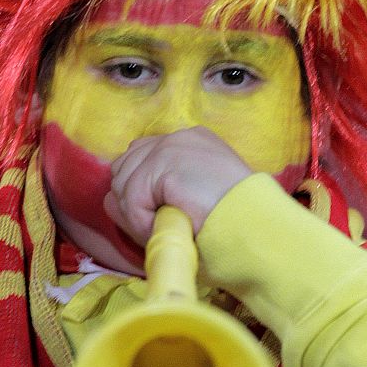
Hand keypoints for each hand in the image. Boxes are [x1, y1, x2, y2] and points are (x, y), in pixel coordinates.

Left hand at [103, 126, 252, 244]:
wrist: (256, 226)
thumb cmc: (232, 225)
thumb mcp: (189, 204)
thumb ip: (154, 195)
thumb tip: (111, 200)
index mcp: (191, 143)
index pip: (142, 158)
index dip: (141, 192)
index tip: (158, 217)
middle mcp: (179, 138)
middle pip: (125, 166)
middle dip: (132, 201)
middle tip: (158, 226)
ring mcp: (171, 146)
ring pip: (124, 184)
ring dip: (137, 215)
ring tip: (167, 229)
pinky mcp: (164, 162)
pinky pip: (132, 199)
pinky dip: (141, 222)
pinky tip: (168, 228)